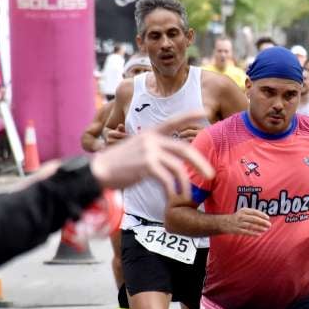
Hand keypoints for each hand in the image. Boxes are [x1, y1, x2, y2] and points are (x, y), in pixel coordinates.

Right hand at [89, 110, 214, 194]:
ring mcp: (149, 151)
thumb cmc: (116, 164)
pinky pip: (167, 179)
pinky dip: (172, 190)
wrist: (98, 171)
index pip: (173, 121)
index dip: (188, 116)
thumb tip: (170, 161)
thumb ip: (153, 151)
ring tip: (188, 193)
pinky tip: (172, 197)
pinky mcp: (146, 165)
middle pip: (184, 149)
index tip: (203, 111)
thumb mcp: (136, 150)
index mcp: (150, 133)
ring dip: (186, 182)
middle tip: (210, 174)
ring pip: (178, 167)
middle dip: (199, 162)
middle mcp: (151, 139)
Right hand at [224, 208, 270, 236]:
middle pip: (253, 219)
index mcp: (243, 210)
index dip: (262, 215)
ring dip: (259, 228)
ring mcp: (239, 223)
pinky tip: (259, 234)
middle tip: (269, 224)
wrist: (223, 223)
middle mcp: (241, 216)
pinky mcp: (237, 230)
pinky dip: (253, 233)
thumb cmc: (237, 217)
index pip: (254, 212)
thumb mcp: (243, 212)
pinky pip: (246, 232)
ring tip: (265, 229)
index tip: (268, 218)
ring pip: (251, 226)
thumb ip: (251, 213)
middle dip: (262, 222)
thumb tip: (264, 218)